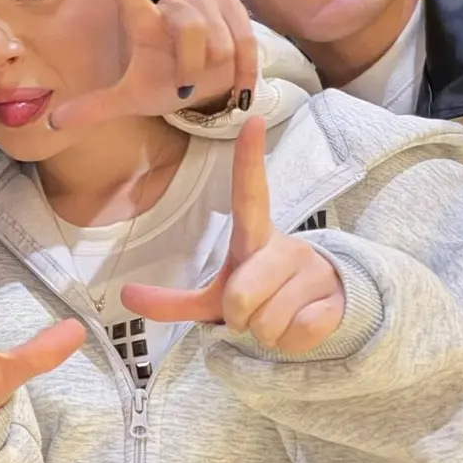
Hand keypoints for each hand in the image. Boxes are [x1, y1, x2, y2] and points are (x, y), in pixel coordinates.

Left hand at [49, 0, 258, 131]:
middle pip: (188, 28)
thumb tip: (54, 122)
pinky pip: (243, 42)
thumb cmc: (163, 86)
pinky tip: (237, 85)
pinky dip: (241, 71)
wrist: (204, 91)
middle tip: (186, 83)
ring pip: (216, 38)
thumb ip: (95, 109)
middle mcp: (173, 2)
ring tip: (207, 75)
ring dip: (214, 68)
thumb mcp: (130, 100)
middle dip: (191, 64)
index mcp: (142, 18)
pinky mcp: (234, 7)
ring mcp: (206, 0)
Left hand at [125, 117, 344, 353]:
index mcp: (253, 236)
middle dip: (240, 317)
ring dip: (266, 333)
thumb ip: (173, 301)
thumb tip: (125, 296)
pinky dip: (291, 343)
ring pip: (268, 322)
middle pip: (242, 295)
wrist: (318, 314)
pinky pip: (298, 332)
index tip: (253, 119)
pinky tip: (301, 325)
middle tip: (253, 311)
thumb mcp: (215, 297)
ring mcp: (314, 269)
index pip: (249, 193)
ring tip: (278, 316)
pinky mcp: (336, 298)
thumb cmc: (260, 296)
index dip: (248, 160)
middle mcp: (286, 245)